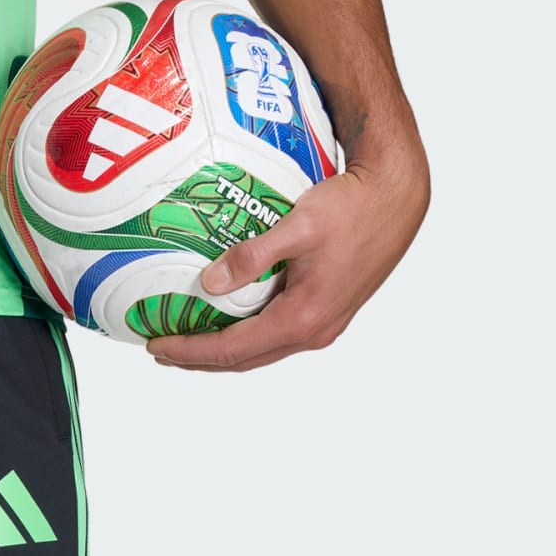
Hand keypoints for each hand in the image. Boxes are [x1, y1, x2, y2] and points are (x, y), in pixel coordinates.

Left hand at [150, 147, 428, 374]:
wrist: (399, 195)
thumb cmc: (353, 205)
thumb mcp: (299, 224)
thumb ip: (253, 255)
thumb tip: (209, 282)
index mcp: (302, 318)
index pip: (231, 349)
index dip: (189, 352)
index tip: (156, 346)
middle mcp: (314, 332)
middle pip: (244, 360)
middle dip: (199, 359)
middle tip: (163, 350)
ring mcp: (324, 326)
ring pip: (262, 351)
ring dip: (223, 351)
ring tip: (189, 343)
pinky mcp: (330, 313)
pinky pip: (278, 336)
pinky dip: (248, 337)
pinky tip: (231, 323)